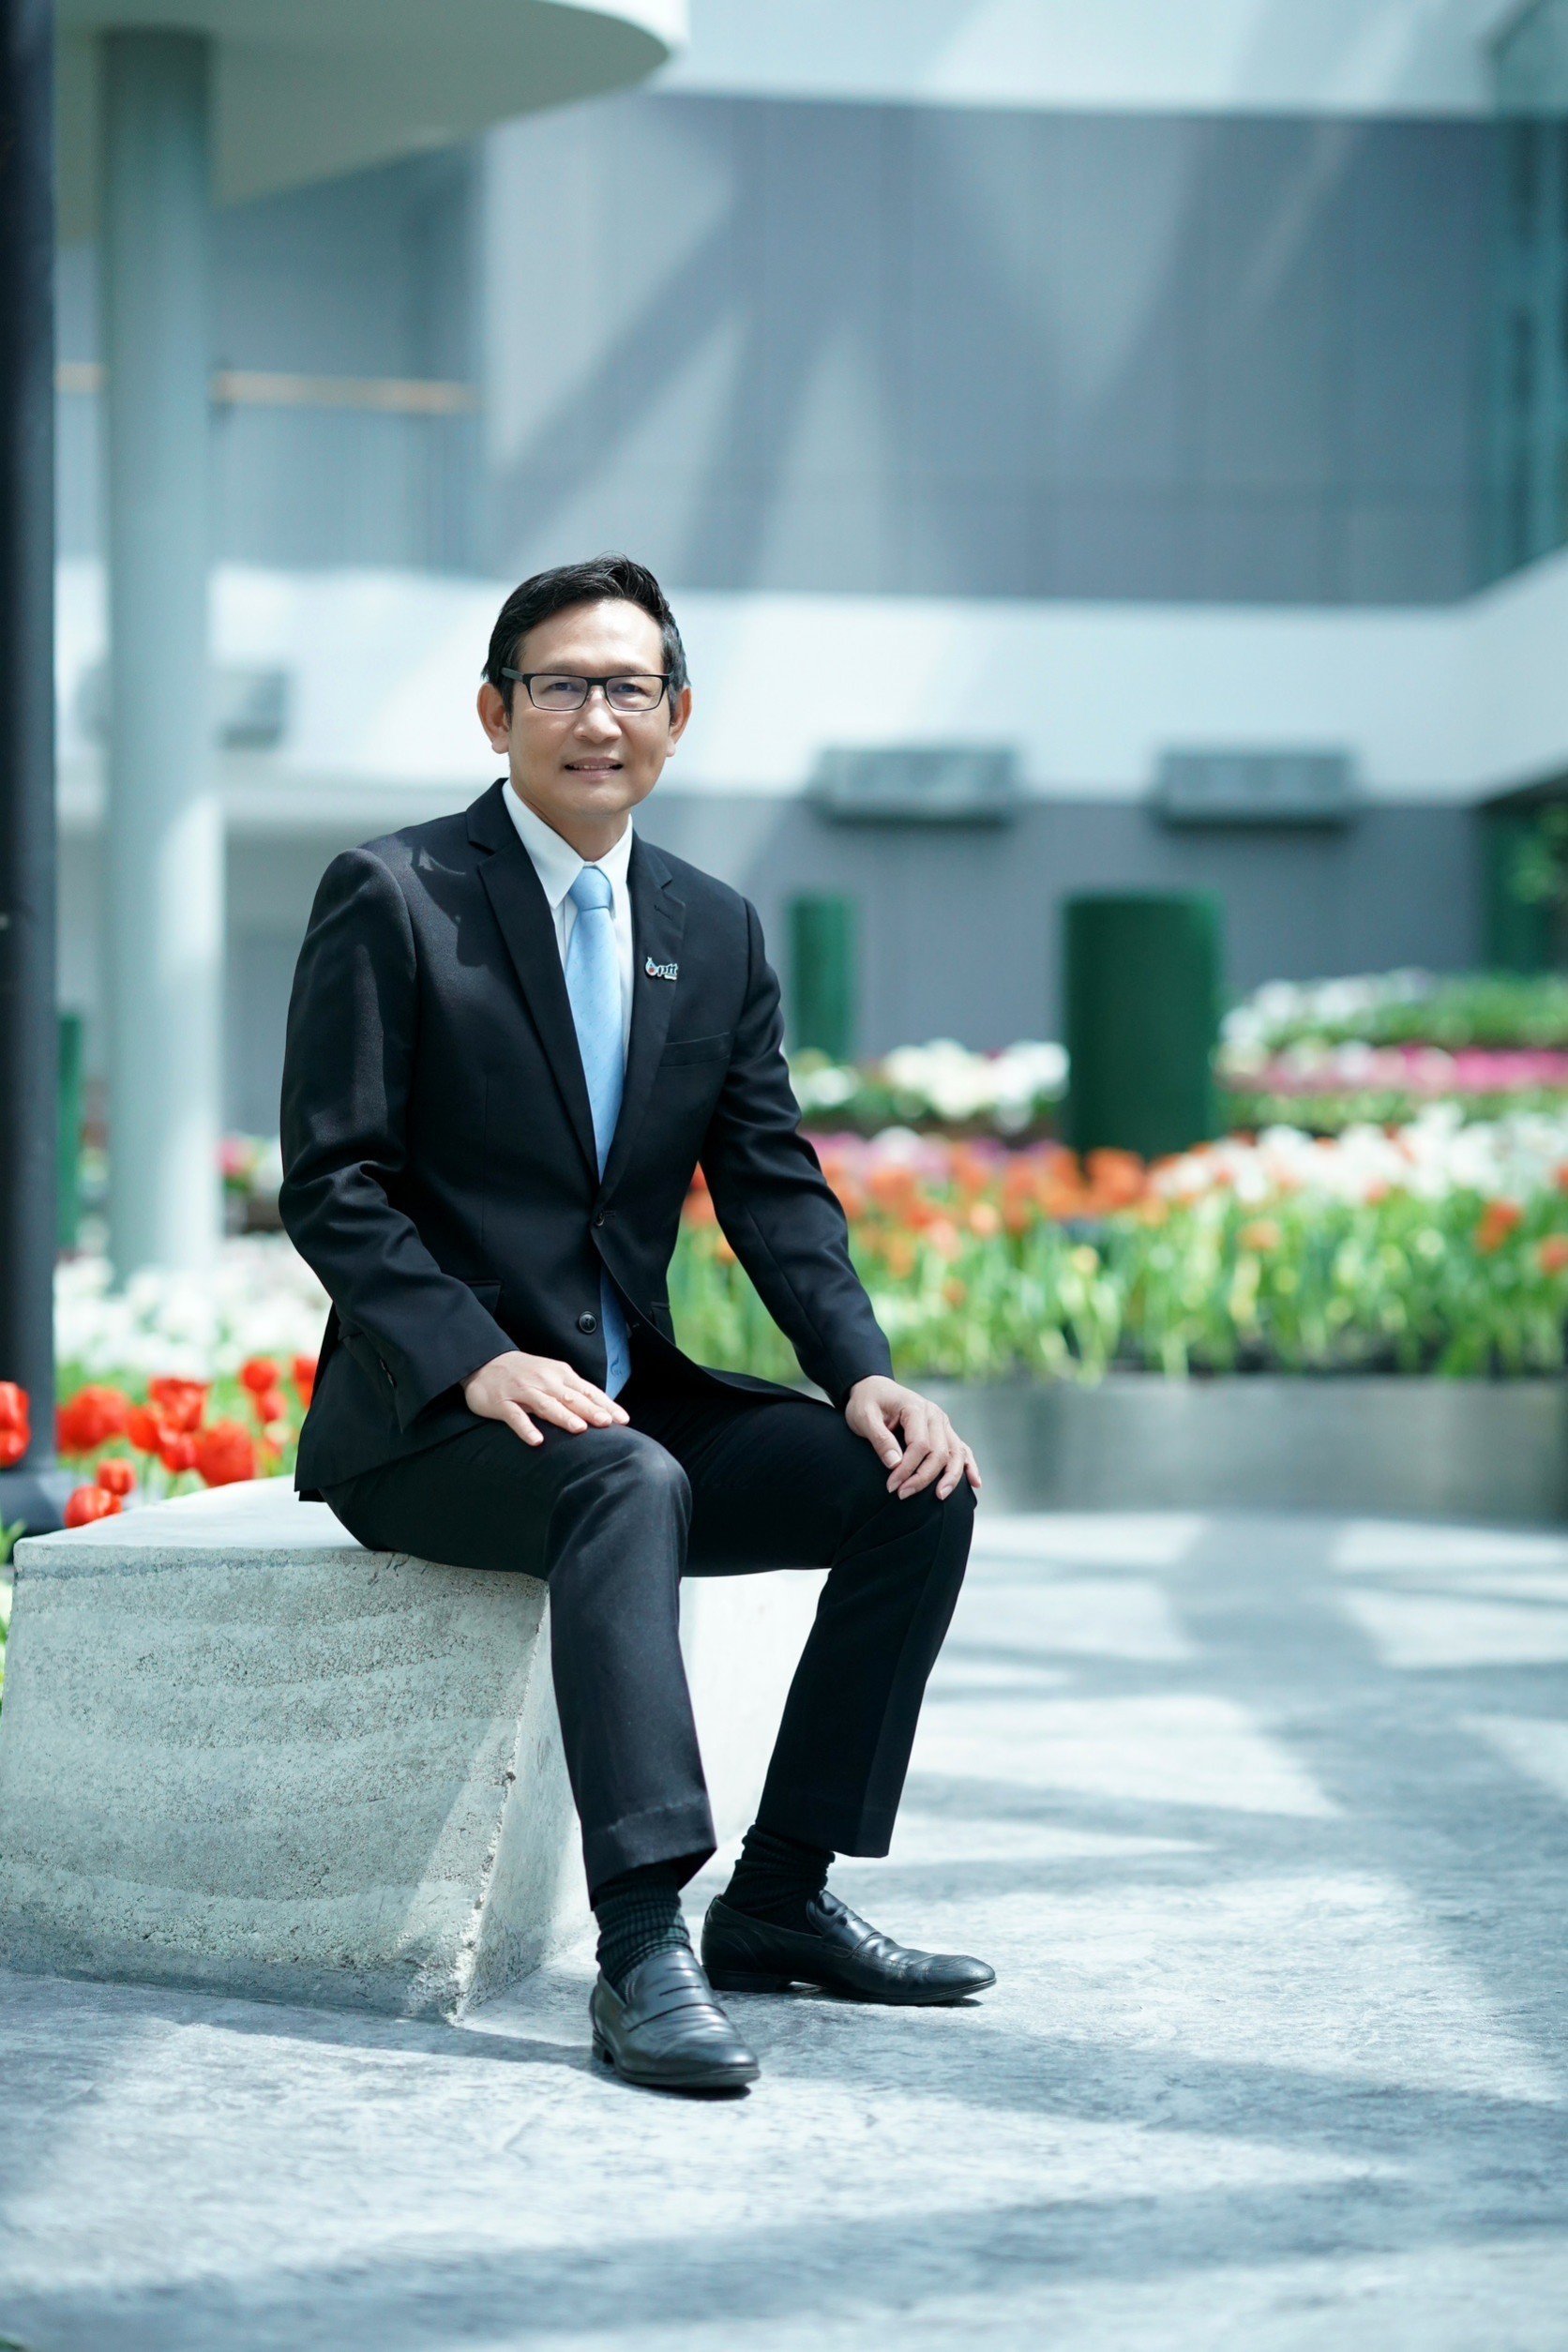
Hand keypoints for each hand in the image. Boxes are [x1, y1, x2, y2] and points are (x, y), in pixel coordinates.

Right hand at [463, 1350, 629, 1446]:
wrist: (484, 1363)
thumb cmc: (525, 1373)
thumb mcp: (552, 1375)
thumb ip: (573, 1390)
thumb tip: (603, 1409)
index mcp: (560, 1374)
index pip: (588, 1391)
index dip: (605, 1405)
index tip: (623, 1419)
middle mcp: (544, 1380)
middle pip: (571, 1397)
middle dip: (590, 1410)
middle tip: (607, 1423)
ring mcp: (522, 1391)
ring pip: (546, 1404)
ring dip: (563, 1416)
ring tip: (579, 1429)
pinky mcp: (502, 1402)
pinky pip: (515, 1417)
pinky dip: (526, 1428)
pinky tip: (536, 1440)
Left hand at [845, 1376, 980, 1502]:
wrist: (873, 1388)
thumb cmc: (866, 1402)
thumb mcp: (863, 1417)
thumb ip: (879, 1439)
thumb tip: (895, 1464)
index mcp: (916, 1408)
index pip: (920, 1445)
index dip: (907, 1469)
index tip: (892, 1485)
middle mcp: (934, 1414)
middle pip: (939, 1452)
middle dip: (923, 1477)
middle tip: (903, 1494)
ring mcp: (942, 1422)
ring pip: (955, 1453)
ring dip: (951, 1477)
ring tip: (940, 1496)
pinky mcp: (943, 1430)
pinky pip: (961, 1449)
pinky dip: (969, 1465)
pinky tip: (975, 1482)